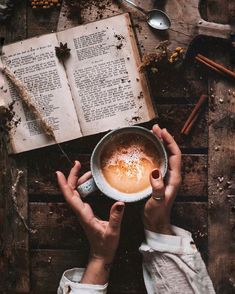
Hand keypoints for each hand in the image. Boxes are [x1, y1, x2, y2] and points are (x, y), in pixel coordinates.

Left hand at [56, 161, 124, 283]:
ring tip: (89, 171)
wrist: (101, 254)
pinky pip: (81, 195)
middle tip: (78, 163)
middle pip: (71, 191)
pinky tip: (91, 182)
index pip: (70, 196)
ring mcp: (82, 211)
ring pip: (76, 192)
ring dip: (79, 180)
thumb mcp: (112, 231)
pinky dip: (84, 186)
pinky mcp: (86, 212)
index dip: (64, 184)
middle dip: (73, 176)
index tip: (59, 172)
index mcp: (83, 214)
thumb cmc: (105, 245)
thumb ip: (115, 217)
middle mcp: (80, 211)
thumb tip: (120, 202)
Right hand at [143, 125, 181, 233]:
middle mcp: (172, 175)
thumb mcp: (156, 202)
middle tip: (155, 128)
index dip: (170, 142)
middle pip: (171, 152)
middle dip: (164, 138)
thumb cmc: (156, 214)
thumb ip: (157, 189)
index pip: (175, 155)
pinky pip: (158, 160)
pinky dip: (154, 151)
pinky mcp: (159, 178)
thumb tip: (155, 172)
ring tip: (152, 134)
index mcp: (174, 179)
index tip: (162, 131)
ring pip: (165, 155)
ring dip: (160, 143)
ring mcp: (165, 176)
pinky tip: (147, 149)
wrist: (155, 223)